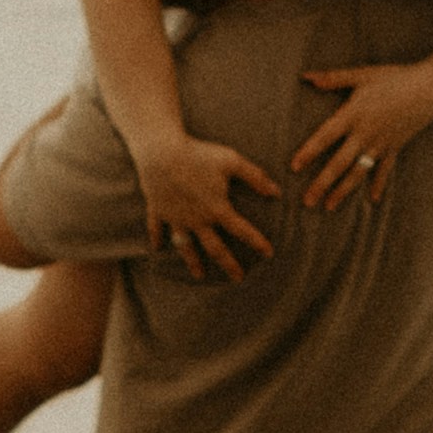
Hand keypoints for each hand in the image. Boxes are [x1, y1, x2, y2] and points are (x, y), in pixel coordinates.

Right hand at [132, 129, 279, 282]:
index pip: (241, 230)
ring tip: (199, 275)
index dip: (257, 242)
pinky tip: (157, 248)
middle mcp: (197, 220)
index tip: (269, 253)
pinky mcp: (158, 210)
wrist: (160, 153)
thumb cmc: (198, 154)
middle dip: (228, 264)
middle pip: (215, 248)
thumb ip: (255, 177)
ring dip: (193, 262)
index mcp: (217, 209)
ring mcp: (176, 218)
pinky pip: (156, 228)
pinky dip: (157, 238)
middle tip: (238, 278)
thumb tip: (276, 191)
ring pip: (186, 246)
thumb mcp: (231, 161)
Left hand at [291, 60, 432, 212]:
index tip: (294, 167)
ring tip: (329, 207)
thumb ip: (333, 78)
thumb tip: (307, 77)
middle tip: (308, 201)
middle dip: (322, 184)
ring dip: (343, 191)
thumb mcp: (362, 75)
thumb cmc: (394, 78)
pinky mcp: (395, 147)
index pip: (325, 137)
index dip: (309, 152)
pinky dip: (379, 184)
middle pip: (339, 163)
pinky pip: (384, 170)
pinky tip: (373, 200)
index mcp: (353, 115)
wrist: (430, 89)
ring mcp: (380, 144)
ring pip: (358, 172)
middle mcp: (364, 134)